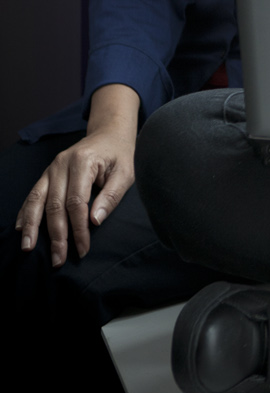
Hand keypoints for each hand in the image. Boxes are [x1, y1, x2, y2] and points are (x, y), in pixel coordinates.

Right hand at [16, 84, 140, 265]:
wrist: (108, 133)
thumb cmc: (119, 155)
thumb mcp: (125, 173)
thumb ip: (111, 196)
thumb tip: (94, 221)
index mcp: (82, 162)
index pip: (77, 202)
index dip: (78, 228)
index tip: (83, 249)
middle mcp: (62, 164)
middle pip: (55, 205)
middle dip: (56, 235)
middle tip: (59, 259)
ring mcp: (52, 168)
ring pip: (37, 199)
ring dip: (32, 226)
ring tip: (27, 248)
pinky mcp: (47, 173)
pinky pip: (33, 193)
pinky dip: (26, 211)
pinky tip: (21, 227)